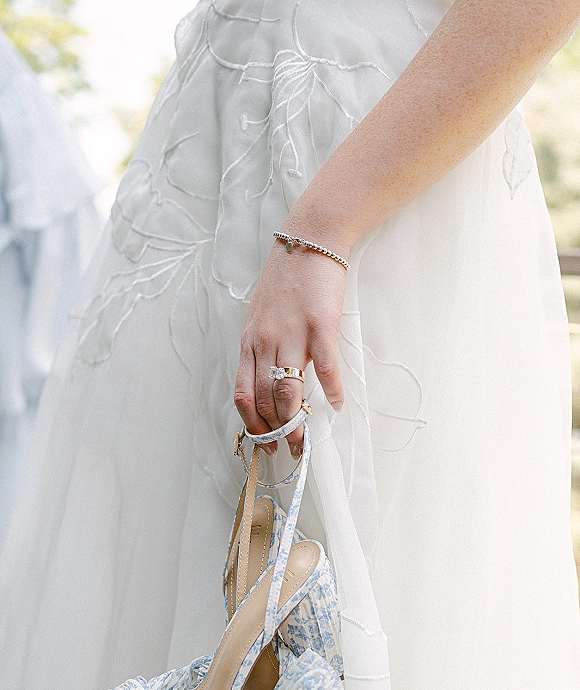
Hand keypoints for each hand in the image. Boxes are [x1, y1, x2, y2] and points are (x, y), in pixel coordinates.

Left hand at [234, 240, 347, 456]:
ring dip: (296, 421)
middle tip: (289, 449)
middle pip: (265, 398)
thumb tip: (271, 386)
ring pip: (288, 389)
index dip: (252, 424)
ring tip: (306, 439)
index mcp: (250, 342)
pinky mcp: (320, 324)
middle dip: (276, 431)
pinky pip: (325, 366)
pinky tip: (337, 405)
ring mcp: (292, 333)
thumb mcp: (262, 317)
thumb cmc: (286, 281)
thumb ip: (263, 350)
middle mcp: (266, 341)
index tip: (265, 443)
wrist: (308, 240)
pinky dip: (331, 390)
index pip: (243, 394)